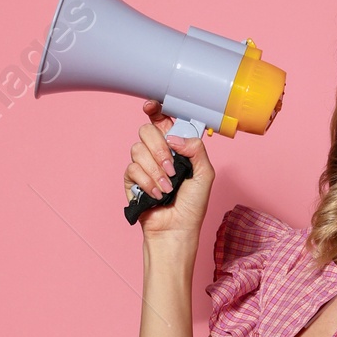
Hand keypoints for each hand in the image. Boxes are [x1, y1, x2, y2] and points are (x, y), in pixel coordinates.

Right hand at [126, 101, 215, 240]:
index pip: (162, 120)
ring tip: (167, 188)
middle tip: (172, 169)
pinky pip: (132, 168)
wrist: (177, 230)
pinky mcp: (132, 180)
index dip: (155, 109)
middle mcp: (157, 153)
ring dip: (155, 171)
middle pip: (146, 130)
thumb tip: (174, 137)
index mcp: (176, 147)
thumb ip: (196, 149)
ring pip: (137, 149)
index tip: (151, 106)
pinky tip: (156, 195)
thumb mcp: (204, 174)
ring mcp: (143, 165)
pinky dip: (147, 182)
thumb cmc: (192, 205)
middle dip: (159, 149)